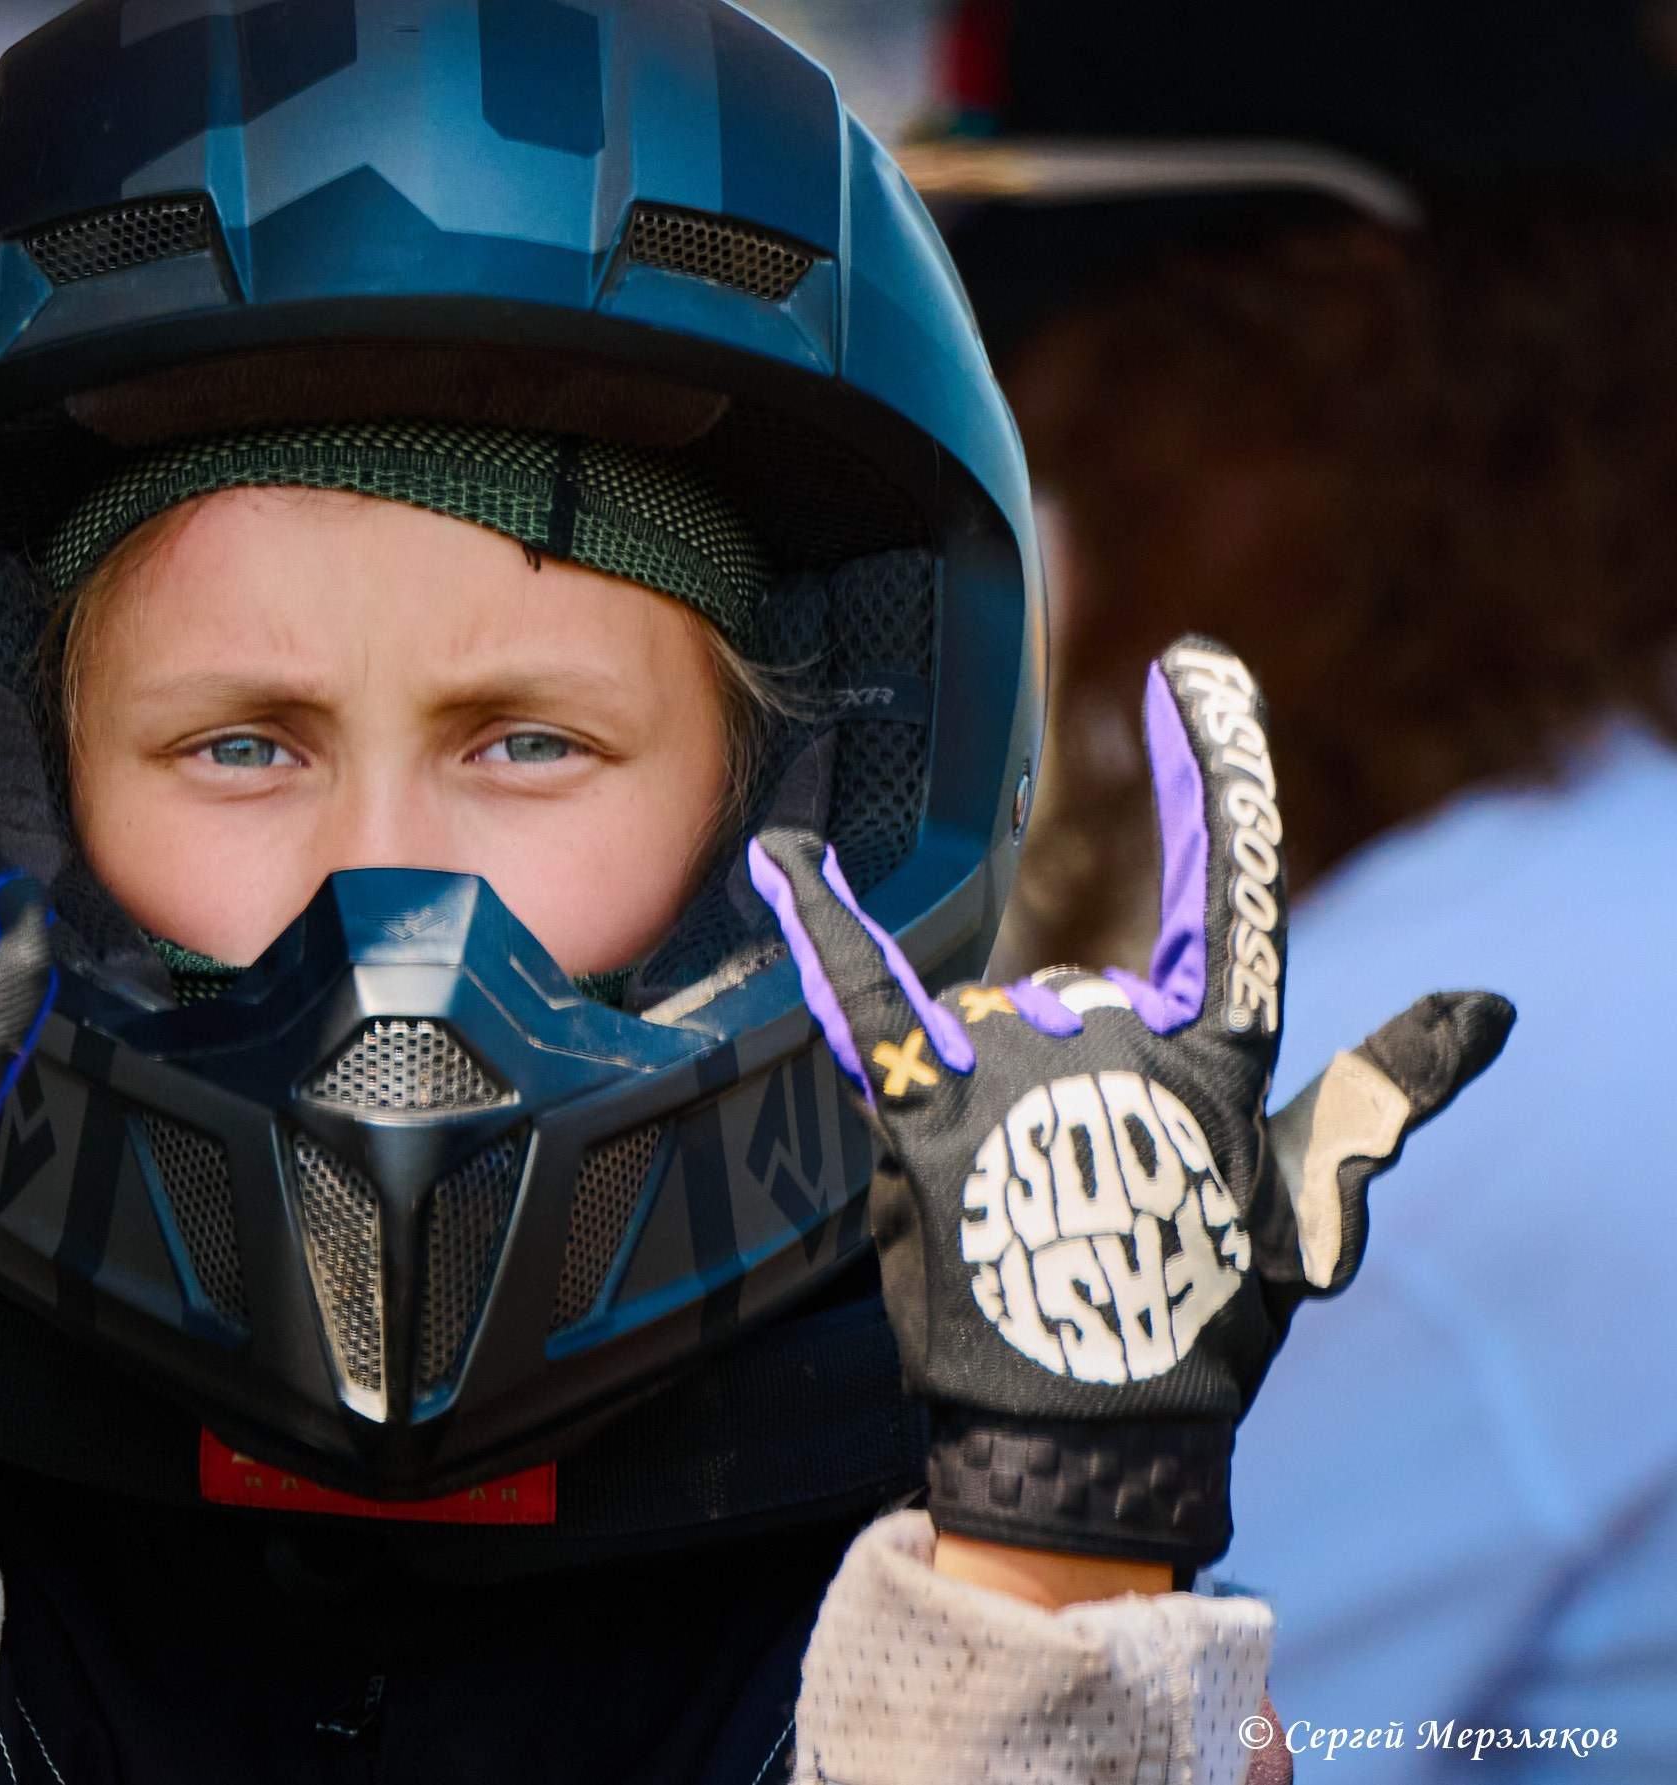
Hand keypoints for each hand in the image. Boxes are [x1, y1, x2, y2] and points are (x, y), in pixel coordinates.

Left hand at [750, 634, 1510, 1567]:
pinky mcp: (933, 1119)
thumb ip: (1377, 1095)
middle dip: (1064, 1082)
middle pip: (1072, 997)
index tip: (1198, 669)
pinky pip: (872, 1003)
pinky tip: (784, 859)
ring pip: (989, 1026)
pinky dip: (825, 928)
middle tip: (1082, 1201)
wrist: (1089, 1433)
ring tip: (1019, 1214)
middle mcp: (1123, 1048)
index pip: (1230, 891)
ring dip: (991, 1102)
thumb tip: (1488, 1008)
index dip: (1221, 778)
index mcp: (1216, 1060)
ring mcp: (1024, 1079)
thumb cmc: (1199, 1322)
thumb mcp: (1303, 1208)